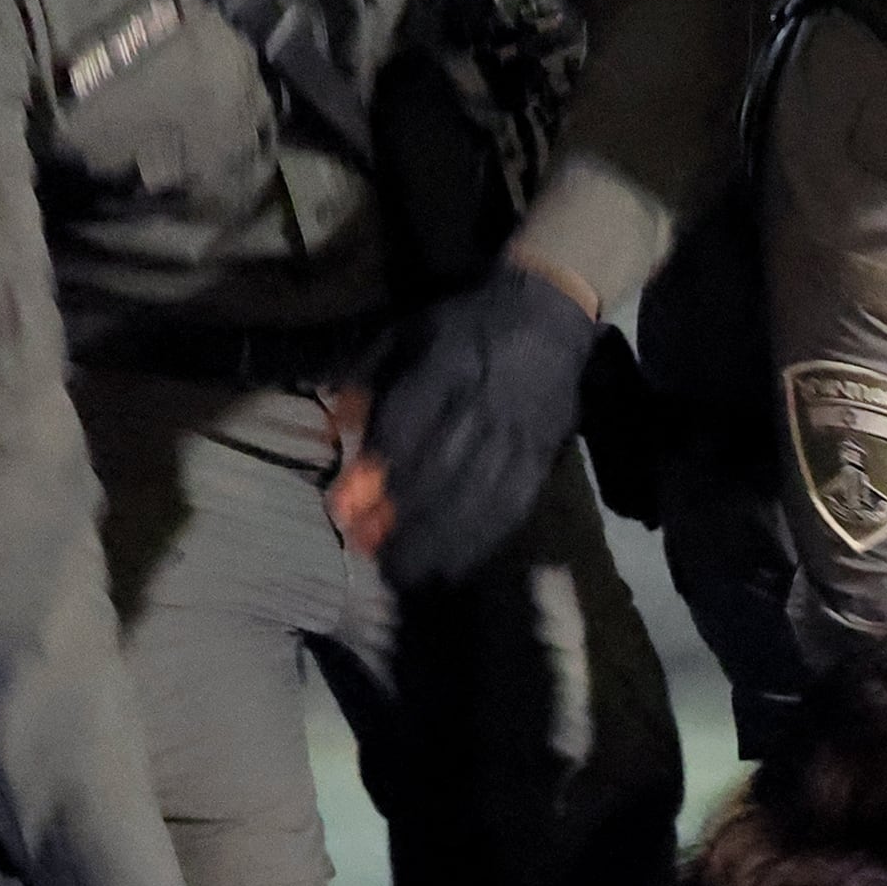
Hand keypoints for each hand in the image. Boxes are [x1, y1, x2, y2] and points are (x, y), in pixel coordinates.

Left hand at [354, 260, 597, 587]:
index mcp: (448, 365)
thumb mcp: (408, 332)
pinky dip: (480, 539)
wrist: (550, 314)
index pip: (409, 422)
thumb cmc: (465, 327)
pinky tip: (452, 565)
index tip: (343, 507)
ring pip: (480, 495)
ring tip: (402, 572)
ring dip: (437, 538)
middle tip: (365, 552)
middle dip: (401, 517)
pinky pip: (513, 505)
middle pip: (444, 469)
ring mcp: (519, 434)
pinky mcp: (542, 457)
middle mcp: (486, 403)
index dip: (375, 470)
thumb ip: (369, 378)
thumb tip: (335, 426)